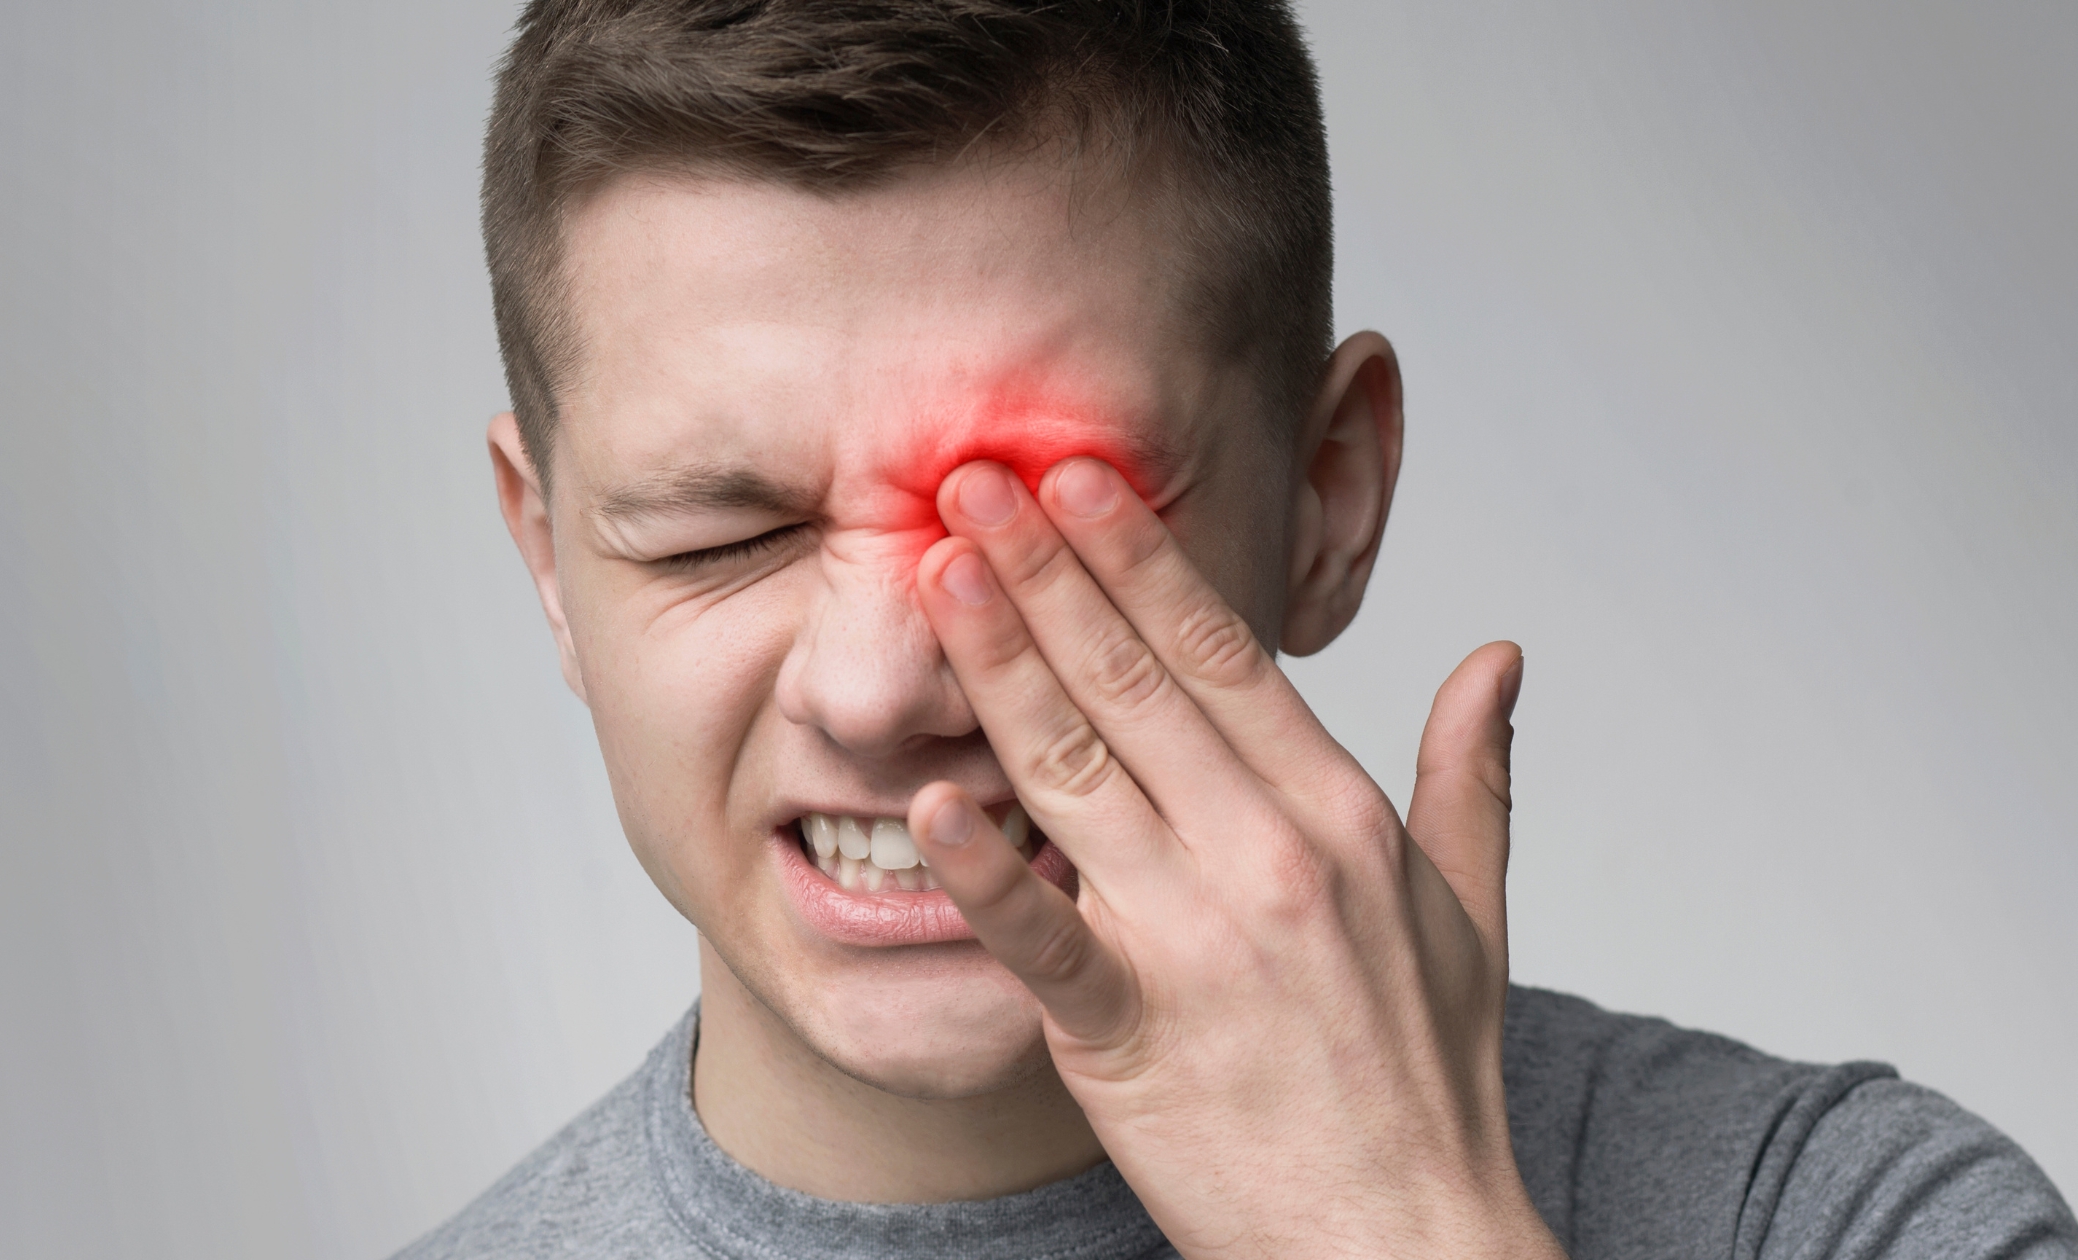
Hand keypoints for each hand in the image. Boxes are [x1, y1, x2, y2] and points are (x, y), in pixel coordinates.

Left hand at [906, 457, 1562, 1259]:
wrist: (1404, 1245)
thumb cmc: (1426, 1081)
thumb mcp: (1472, 911)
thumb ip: (1472, 772)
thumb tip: (1498, 657)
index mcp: (1338, 814)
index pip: (1222, 651)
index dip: (1141, 556)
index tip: (1080, 477)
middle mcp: (1267, 856)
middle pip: (1134, 682)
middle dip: (1047, 569)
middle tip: (975, 475)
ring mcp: (1198, 943)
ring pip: (1076, 769)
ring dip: (1000, 661)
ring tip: (938, 570)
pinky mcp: (1132, 1035)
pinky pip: (1044, 939)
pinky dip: (984, 874)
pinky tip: (930, 800)